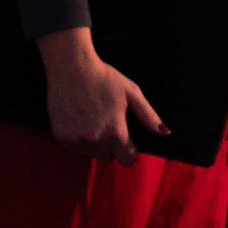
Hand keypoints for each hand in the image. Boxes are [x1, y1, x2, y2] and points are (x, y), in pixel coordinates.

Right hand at [35, 27, 165, 164]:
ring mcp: (77, 140)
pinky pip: (76, 148)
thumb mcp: (132, 93)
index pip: (127, 159)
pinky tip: (81, 119)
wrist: (72, 68)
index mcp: (115, 131)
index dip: (129, 151)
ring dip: (95, 143)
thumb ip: (149, 116)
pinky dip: (80, 139)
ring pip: (92, 154)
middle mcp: (95, 140)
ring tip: (93, 119)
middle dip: (111, 146)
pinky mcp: (62, 137)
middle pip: (109, 158)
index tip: (127, 141)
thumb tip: (165, 133)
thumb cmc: (105, 78)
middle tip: (108, 123)